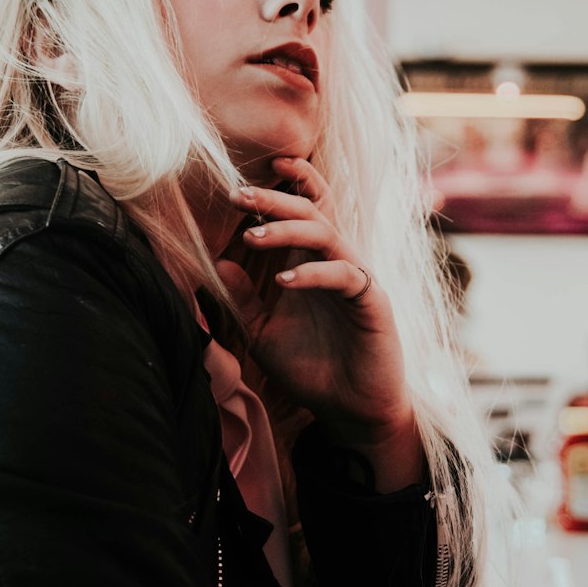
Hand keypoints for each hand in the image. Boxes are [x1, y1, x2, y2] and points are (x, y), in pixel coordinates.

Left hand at [216, 156, 423, 491]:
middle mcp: (336, 262)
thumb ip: (242, 299)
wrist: (350, 411)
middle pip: (311, 211)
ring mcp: (356, 278)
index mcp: (312, 262)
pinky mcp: (371, 302)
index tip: (247, 175)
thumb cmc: (311, 369)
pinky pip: (345, 275)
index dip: (285, 185)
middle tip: (239, 195)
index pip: (303, 210)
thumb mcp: (262, 333)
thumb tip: (216, 263)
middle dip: (275, 199)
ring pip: (326, 234)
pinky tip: (284, 281)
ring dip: (288, 230)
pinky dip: (313, 273)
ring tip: (252, 236)